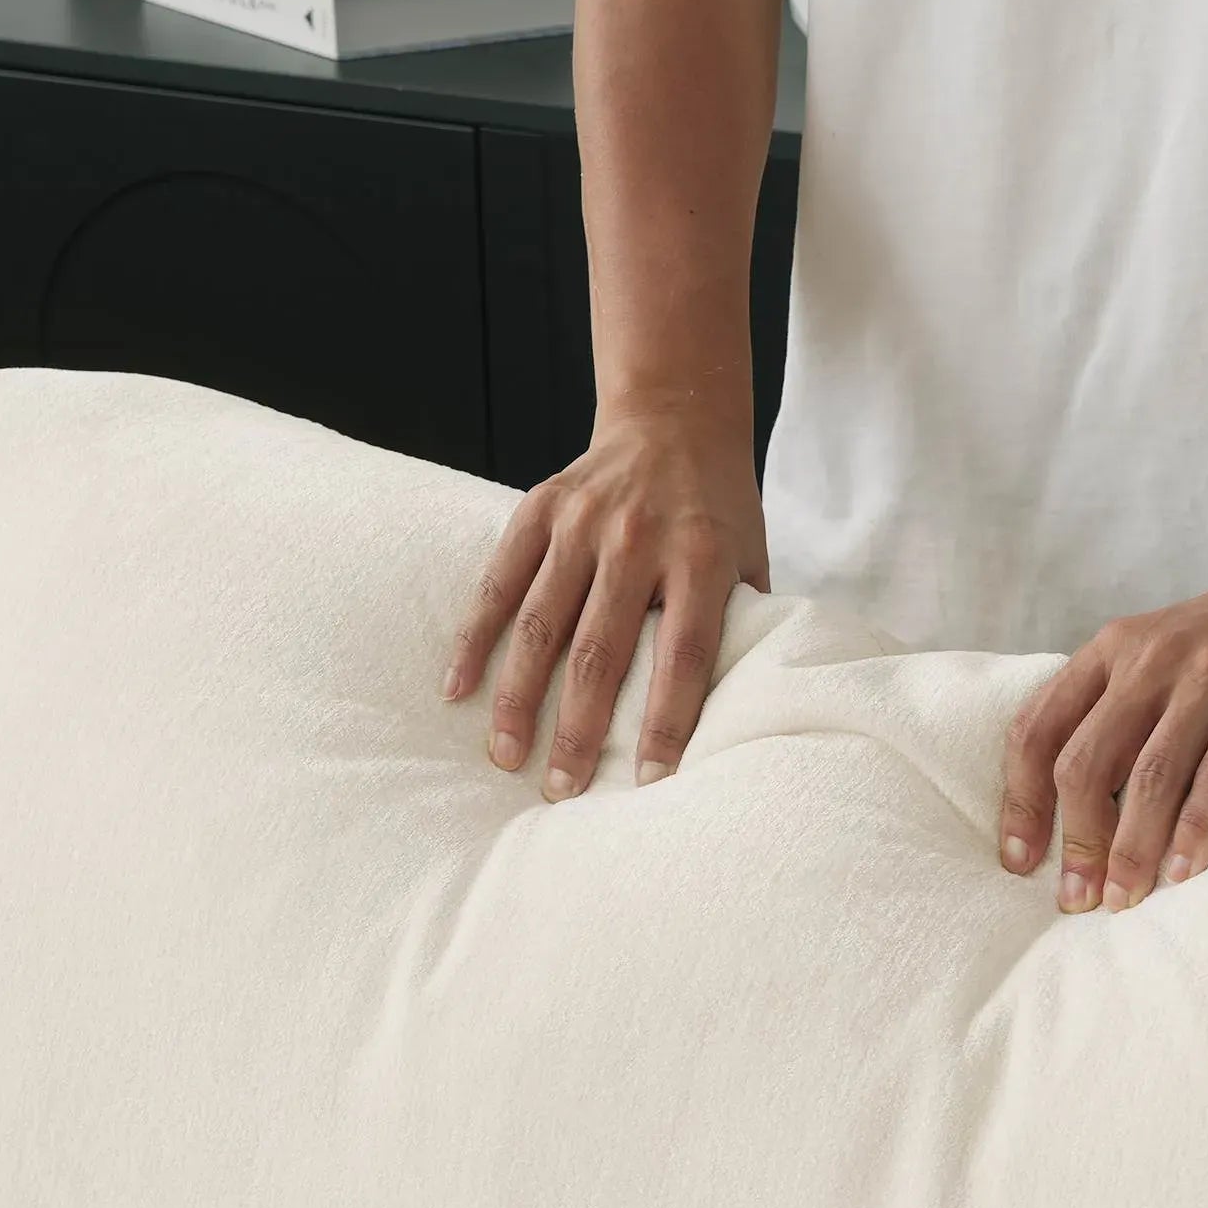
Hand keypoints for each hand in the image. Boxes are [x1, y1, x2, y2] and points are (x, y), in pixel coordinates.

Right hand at [443, 399, 767, 794]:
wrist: (675, 418)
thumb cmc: (718, 510)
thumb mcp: (750, 558)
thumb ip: (742, 623)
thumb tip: (739, 711)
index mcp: (700, 556)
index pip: (683, 655)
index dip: (667, 721)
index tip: (651, 781)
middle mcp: (637, 539)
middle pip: (601, 650)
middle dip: (579, 729)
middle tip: (562, 790)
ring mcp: (582, 522)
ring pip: (540, 624)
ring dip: (520, 698)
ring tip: (506, 755)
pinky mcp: (539, 509)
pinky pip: (499, 581)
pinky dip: (474, 637)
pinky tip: (458, 688)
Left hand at [999, 552, 1207, 910]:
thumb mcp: (1150, 657)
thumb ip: (1108, 715)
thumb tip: (1064, 821)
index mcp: (1108, 651)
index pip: (1037, 730)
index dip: (1021, 803)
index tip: (1019, 863)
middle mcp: (1150, 658)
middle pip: (1087, 761)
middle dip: (1077, 840)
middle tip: (1079, 898)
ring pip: (1152, 774)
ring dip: (1133, 847)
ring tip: (1125, 898)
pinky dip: (1199, 826)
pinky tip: (1185, 870)